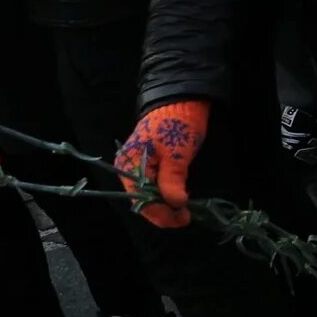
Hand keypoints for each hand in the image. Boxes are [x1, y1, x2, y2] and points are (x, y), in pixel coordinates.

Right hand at [116, 99, 211, 227]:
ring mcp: (139, 165)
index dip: (161, 214)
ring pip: (149, 194)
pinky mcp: (151, 162)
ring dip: (166, 204)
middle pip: (143, 200)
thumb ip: (172, 180)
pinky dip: (166, 193)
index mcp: (129, 165)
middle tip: (186, 216)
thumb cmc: (177, 123)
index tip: (183, 218)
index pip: (140, 201)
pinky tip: (178, 197)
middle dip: (163, 211)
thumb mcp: (177, 153)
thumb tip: (175, 204)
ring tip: (184, 210)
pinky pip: (155, 185)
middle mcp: (129, 168)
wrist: (182, 98)